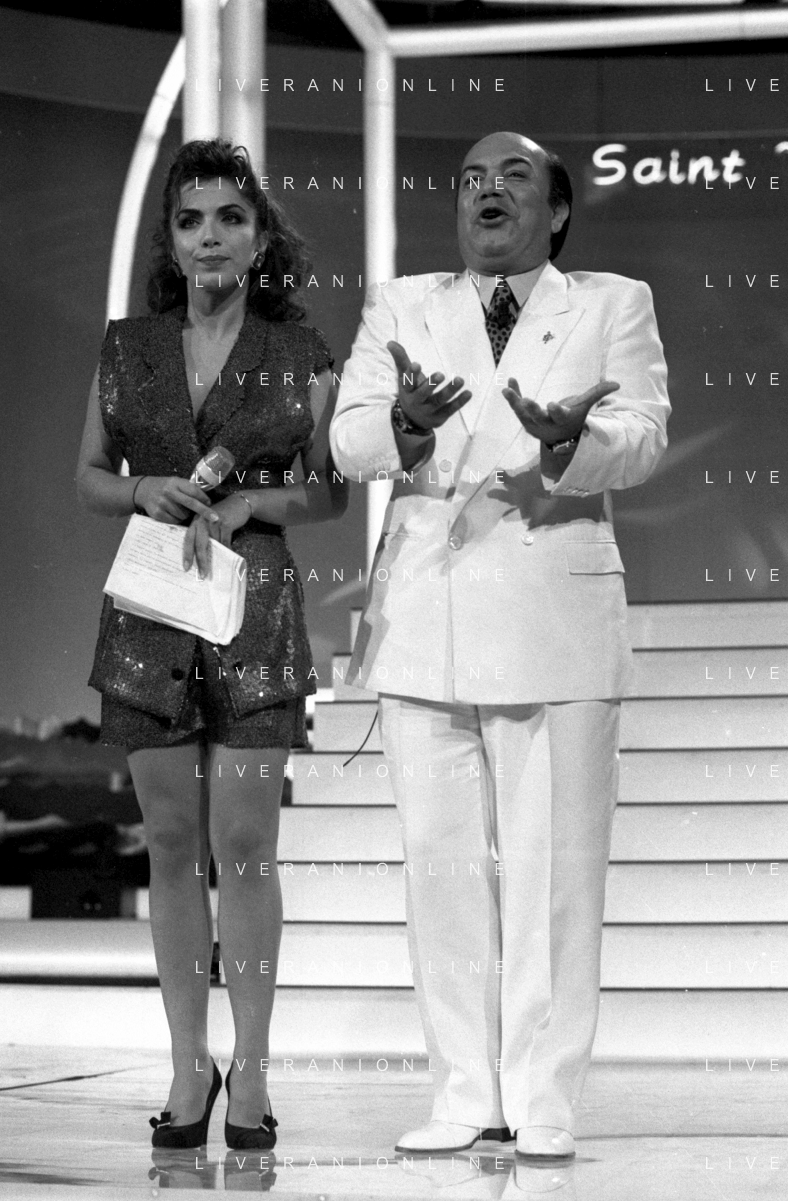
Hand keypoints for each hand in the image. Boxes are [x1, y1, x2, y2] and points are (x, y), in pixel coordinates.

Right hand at [135, 475, 216, 523]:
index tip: (210, 504)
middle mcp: (168, 492)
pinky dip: (177, 519)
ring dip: (186, 515)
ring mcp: (162, 503)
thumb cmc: (166, 487)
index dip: (204, 499)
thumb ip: (189, 489)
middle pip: (191, 504)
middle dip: (204, 512)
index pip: (194, 491)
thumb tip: (207, 501)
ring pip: (183, 515)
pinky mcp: (157, 513)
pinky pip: (174, 521)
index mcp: (175, 482)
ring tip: (180, 509)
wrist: (144, 490)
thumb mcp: (176, 483)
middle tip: (215, 518)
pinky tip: (173, 513)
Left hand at [182, 494, 251, 576]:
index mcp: (195, 522)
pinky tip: (229, 555)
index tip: (186, 568)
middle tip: (202, 574)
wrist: (238, 503)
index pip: (188, 539)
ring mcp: (213, 521)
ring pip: (214, 544)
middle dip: (201, 561)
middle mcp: (201, 520)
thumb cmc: (223, 516)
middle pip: (199, 544)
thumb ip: (205, 536)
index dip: (187, 554)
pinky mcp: (225, 522)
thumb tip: (202, 557)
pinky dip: (227, 549)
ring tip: (218, 567)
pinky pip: (225, 541)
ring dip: (216, 556)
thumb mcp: (210, 524)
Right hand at [387, 340, 471, 430]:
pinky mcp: (440, 416)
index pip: (407, 382)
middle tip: (441, 374)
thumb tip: (390, 342)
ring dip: (450, 391)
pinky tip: (468, 393)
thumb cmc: (410, 392)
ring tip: (460, 380)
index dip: (411, 373)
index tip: (416, 364)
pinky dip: (460, 402)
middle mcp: (416, 401)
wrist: (412, 421)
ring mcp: (428, 410)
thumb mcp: (404, 377)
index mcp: (407, 390)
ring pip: (439, 401)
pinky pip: (450, 409)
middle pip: (422, 393)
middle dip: (431, 384)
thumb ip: (401, 359)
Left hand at [502, 379, 619, 443]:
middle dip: (532, 409)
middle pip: (538, 417)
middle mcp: (546, 423)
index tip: (552, 404)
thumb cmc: (573, 417)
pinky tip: (509, 381)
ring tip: (507, 390)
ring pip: (522, 414)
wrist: (559, 437)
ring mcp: (533, 423)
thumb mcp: (584, 407)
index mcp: (562, 419)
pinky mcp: (524, 419)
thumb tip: (617, 384)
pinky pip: (516, 407)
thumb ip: (597, 394)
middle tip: (526, 401)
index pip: (559, 416)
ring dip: (514, 402)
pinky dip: (513, 395)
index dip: (556, 412)